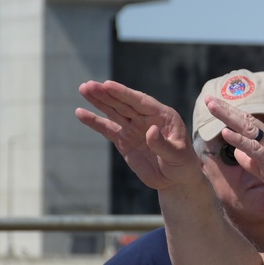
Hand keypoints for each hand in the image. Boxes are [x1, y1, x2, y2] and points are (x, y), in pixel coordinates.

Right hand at [76, 81, 198, 189]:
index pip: (141, 101)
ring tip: (84, 89)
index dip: (124, 93)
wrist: (175, 179)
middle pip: (124, 103)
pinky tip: (80, 113)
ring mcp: (134, 128)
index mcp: (163, 115)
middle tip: (89, 85)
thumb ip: (163, 144)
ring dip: (99, 101)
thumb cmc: (182, 164)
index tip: (108, 85)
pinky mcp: (124, 140)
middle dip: (106, 94)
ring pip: (114, 112)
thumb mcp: (178, 155)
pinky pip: (107, 129)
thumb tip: (150, 130)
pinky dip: (94, 122)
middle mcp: (146, 118)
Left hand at [206, 97, 263, 213]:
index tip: (217, 106)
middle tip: (208, 99)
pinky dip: (238, 139)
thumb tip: (238, 153)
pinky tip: (225, 132)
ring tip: (212, 106)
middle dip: (225, 109)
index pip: (249, 122)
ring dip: (227, 116)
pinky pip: (252, 147)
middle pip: (245, 119)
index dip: (232, 113)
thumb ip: (253, 161)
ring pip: (246, 128)